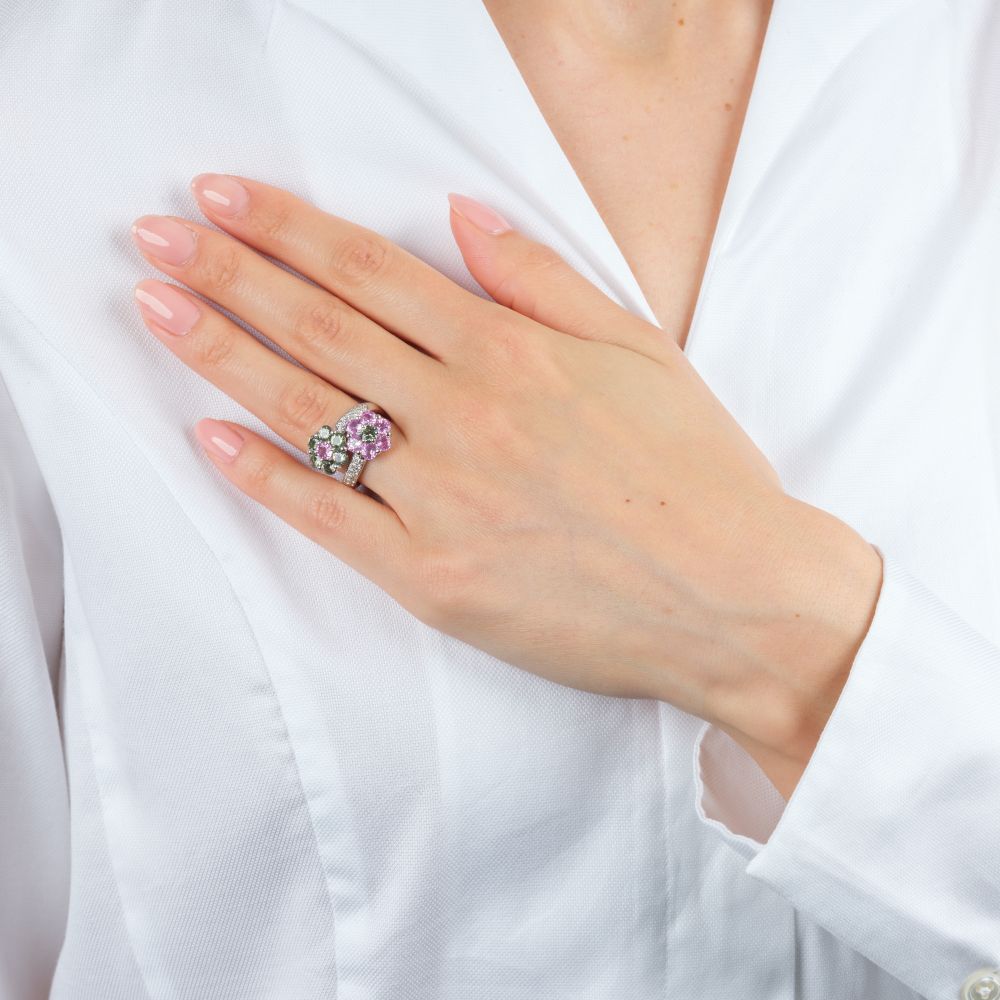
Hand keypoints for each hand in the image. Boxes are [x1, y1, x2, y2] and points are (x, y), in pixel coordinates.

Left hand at [130, 175, 882, 779]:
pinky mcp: (433, 577)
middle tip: (155, 237)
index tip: (223, 198)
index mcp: (513, 353)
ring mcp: (441, 499)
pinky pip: (328, 518)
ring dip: (221, 351)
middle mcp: (465, 415)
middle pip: (320, 325)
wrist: (736, 597)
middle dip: (227, 272)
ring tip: (156, 309)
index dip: (287, 228)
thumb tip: (461, 217)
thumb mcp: (639, 350)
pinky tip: (210, 434)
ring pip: (308, 410)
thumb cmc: (697, 472)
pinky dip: (263, 475)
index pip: (371, 271)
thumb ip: (543, 279)